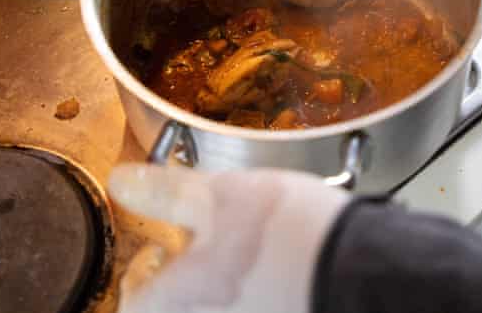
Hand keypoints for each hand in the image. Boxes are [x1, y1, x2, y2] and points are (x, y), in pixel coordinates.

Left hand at [108, 164, 349, 312]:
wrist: (358, 268)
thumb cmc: (286, 235)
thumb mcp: (219, 195)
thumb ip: (165, 192)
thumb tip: (122, 182)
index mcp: (181, 299)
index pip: (133, 303)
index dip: (141, 274)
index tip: (163, 247)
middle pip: (175, 311)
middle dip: (183, 281)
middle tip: (205, 251)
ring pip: (217, 310)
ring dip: (221, 286)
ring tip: (247, 254)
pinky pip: (254, 309)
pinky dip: (256, 293)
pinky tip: (279, 268)